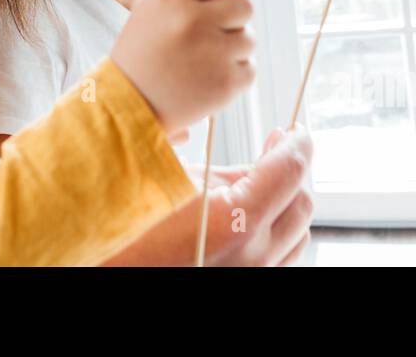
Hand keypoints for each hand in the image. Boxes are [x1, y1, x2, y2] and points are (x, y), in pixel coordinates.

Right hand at [99, 125, 314, 266]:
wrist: (114, 269)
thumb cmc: (131, 226)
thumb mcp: (176, 181)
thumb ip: (229, 172)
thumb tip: (264, 160)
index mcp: (236, 220)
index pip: (290, 170)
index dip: (297, 142)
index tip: (295, 130)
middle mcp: (253, 256)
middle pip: (302, 201)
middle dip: (292, 169)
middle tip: (273, 147)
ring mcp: (252, 276)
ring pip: (297, 233)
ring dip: (287, 201)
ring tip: (263, 180)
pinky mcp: (245, 285)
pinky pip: (281, 257)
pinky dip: (277, 229)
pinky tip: (254, 213)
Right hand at [110, 0, 258, 133]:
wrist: (127, 104)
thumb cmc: (143, 53)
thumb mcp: (154, 9)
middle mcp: (194, 20)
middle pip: (244, 6)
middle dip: (233, 18)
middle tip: (210, 34)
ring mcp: (212, 53)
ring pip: (249, 39)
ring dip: (233, 48)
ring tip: (201, 61)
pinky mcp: (225, 84)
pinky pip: (250, 68)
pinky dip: (234, 74)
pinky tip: (206, 79)